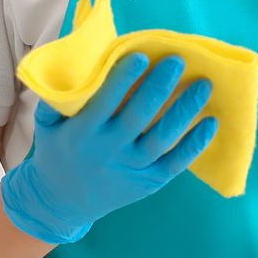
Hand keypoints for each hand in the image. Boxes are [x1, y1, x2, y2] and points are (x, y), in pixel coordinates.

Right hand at [0, 54, 217, 244]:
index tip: (141, 55)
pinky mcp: (149, 182)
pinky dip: (195, 144)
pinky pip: (175, 163)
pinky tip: (211, 122)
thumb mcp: (47, 124)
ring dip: (184, 110)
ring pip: (162, 138)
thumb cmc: (57, 151)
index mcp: (83, 132)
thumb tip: (75, 58)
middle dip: (159, 87)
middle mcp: (108, 150)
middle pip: (138, 116)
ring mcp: (131, 168)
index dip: (123, 78)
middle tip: (178, 61)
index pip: (105, 101)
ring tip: (204, 85)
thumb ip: (57, 96)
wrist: (61, 202)